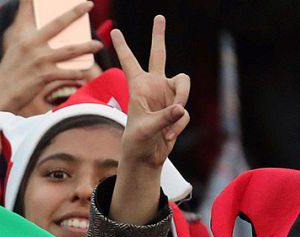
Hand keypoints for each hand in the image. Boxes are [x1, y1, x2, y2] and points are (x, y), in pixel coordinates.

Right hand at [0, 0, 100, 114]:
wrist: (0, 96)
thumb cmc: (10, 72)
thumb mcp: (15, 49)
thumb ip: (28, 36)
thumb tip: (48, 31)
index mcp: (22, 34)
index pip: (27, 7)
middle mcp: (30, 43)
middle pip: (58, 24)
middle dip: (75, 12)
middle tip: (89, 4)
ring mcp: (38, 59)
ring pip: (69, 50)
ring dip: (86, 47)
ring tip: (98, 45)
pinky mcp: (44, 76)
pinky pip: (67, 72)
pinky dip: (78, 72)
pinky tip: (85, 71)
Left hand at [110, 16, 188, 172]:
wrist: (146, 157)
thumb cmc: (137, 142)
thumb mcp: (146, 129)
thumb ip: (164, 117)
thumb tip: (181, 108)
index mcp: (138, 86)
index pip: (129, 62)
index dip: (122, 47)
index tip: (115, 31)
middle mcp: (154, 85)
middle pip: (159, 54)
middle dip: (158, 36)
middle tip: (159, 16)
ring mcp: (167, 95)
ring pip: (184, 86)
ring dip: (181, 100)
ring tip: (172, 120)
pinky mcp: (178, 108)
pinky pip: (184, 111)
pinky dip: (178, 125)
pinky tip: (168, 136)